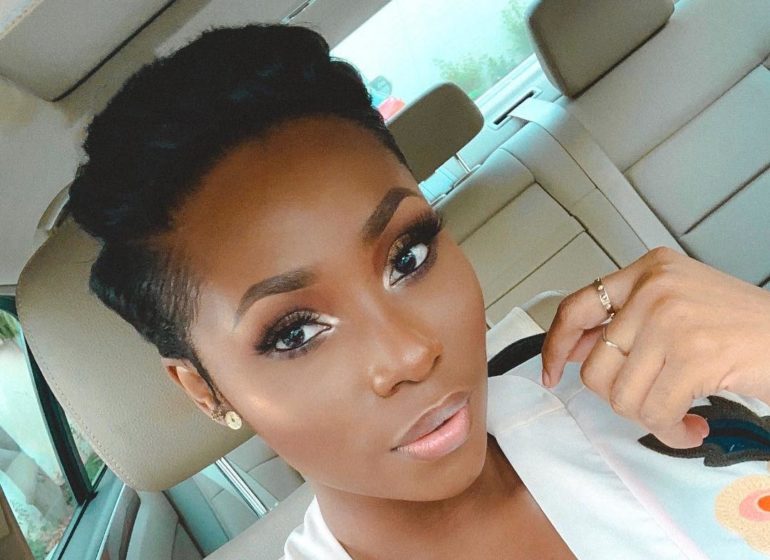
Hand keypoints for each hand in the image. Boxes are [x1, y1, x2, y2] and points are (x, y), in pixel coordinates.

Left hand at [541, 247, 769, 448]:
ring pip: (621, 395)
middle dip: (621, 399)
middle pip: (596, 366)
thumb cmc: (740, 328)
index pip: (577, 307)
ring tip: (678, 417)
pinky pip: (655, 413)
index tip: (549, 373)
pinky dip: (670, 432)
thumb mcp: (677, 305)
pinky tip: (692, 428)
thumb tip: (570, 351)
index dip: (555, 345)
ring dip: (649, 421)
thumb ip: (626, 321)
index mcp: (648, 270)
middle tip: (653, 403)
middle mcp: (655, 287)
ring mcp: (673, 319)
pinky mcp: (695, 354)